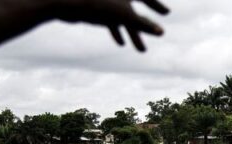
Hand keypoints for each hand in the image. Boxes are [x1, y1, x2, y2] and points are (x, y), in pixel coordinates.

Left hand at [54, 0, 168, 51]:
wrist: (64, 3)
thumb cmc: (95, 6)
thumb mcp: (122, 15)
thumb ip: (142, 24)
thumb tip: (161, 32)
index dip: (157, 5)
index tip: (167, 14)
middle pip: (135, 8)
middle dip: (146, 24)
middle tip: (160, 33)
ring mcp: (106, 0)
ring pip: (123, 17)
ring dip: (133, 33)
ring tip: (142, 51)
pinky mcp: (95, 7)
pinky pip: (111, 19)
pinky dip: (117, 30)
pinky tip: (121, 43)